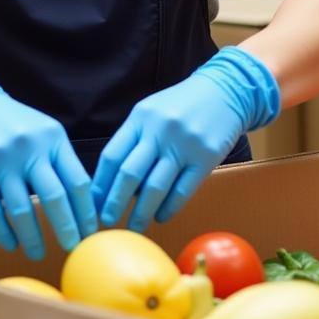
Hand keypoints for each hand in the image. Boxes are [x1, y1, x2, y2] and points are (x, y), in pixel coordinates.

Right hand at [0, 75, 97, 258]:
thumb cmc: (16, 125)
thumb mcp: (46, 132)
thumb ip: (63, 161)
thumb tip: (86, 202)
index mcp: (53, 139)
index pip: (77, 181)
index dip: (86, 211)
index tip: (91, 232)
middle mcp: (29, 149)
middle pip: (54, 198)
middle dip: (67, 229)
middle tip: (73, 249)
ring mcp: (1, 162)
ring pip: (22, 210)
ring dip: (33, 238)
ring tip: (39, 254)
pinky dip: (4, 234)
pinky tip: (12, 245)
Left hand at [92, 47, 279, 232]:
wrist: (225, 90)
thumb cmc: (182, 105)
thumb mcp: (152, 111)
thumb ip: (134, 139)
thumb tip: (114, 182)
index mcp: (140, 118)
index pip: (112, 156)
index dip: (100, 185)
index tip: (92, 205)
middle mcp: (159, 130)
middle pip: (129, 174)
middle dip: (115, 203)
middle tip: (107, 222)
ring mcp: (183, 144)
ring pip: (155, 187)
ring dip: (141, 213)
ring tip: (134, 227)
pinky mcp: (205, 157)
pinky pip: (182, 191)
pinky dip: (169, 208)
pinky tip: (161, 217)